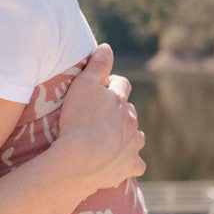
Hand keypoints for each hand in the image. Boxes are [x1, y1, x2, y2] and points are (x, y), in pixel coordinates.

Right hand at [57, 43, 145, 191]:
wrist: (78, 160)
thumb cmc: (77, 120)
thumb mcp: (82, 84)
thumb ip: (97, 64)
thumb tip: (107, 47)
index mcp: (121, 100)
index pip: (121, 84)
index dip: (110, 85)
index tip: (98, 90)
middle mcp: (131, 121)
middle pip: (129, 111)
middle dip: (118, 112)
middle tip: (98, 118)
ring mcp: (133, 146)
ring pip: (135, 137)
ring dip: (126, 136)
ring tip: (107, 141)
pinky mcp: (130, 167)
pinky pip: (136, 164)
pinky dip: (128, 162)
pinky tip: (117, 163)